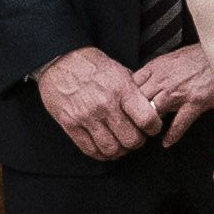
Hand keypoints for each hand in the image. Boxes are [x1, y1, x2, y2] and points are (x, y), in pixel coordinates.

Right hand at [34, 47, 158, 162]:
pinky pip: (89, 149)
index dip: (154, 128)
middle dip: (137, 142)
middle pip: (131, 140)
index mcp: (121, 89)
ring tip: (119, 144)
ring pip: (111, 149)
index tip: (151, 128)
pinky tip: (104, 148)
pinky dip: (100, 154)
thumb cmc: (91, 64)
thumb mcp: (119, 70)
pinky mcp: (70, 124)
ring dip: (119, 151)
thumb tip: (148, 107)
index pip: (147, 120)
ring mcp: (86, 116)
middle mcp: (105, 105)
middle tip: (135, 138)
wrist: (60, 59)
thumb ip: (134, 91)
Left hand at [126, 42, 213, 145]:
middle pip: (137, 101)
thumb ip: (155, 72)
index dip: (124, 100)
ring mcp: (179, 92)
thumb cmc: (200, 57)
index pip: (130, 86)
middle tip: (130, 128)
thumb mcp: (171, 58)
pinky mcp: (195, 103)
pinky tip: (166, 142)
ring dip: (149, 126)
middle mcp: (164, 79)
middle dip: (132, 116)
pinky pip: (179, 123)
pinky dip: (172, 135)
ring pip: (153, 112)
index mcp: (156, 68)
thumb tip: (142, 83)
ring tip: (146, 135)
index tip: (122, 110)